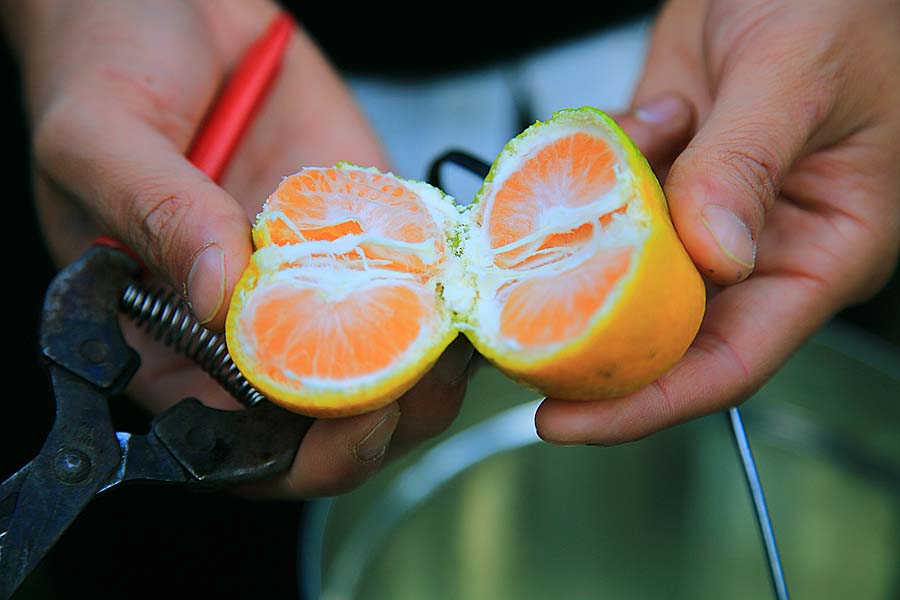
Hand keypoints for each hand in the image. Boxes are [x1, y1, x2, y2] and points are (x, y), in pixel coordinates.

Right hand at [2, 0, 473, 496]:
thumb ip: (158, 216)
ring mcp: (313, 278)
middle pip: (322, 420)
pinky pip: (413, 282)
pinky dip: (448, 302)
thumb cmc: (106, 62)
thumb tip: (222, 297)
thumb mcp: (101, 137)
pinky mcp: (362, 228)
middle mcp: (247, 321)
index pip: (234, 438)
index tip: (352, 424)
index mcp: (166, 334)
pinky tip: (471, 295)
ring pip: (383, 365)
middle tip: (420, 387)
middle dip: (380, 423)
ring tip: (456, 344)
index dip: (295, 454)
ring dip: (428, 371)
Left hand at [536, 0, 899, 443]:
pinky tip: (576, 152)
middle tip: (506, 342)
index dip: (650, 401)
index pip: (732, 359)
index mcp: (818, 251)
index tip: (567, 422)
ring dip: (574, 251)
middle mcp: (755, 247)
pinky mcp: (660, 173)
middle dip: (586, 340)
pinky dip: (579, 185)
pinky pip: (604, 200)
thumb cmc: (844, 5)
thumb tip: (713, 260)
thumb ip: (745, 165)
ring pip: (621, 265)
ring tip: (523, 239)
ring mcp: (700, 211)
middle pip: (664, 330)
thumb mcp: (797, 77)